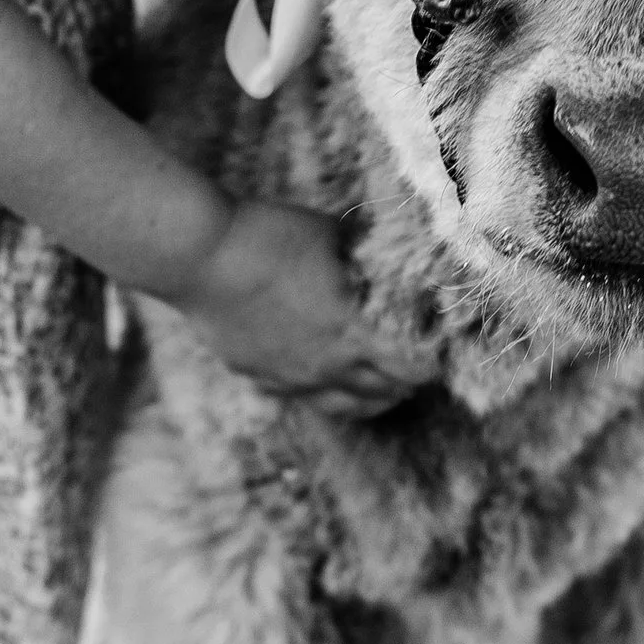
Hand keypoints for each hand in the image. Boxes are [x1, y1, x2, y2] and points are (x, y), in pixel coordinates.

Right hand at [175, 199, 432, 416]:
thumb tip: (386, 253)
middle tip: (418, 370)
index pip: (409, 368)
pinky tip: (324, 376)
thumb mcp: (332, 235)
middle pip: (381, 394)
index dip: (431, 365)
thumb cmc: (270, 236)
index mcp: (351, 333)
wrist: (201, 256)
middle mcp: (324, 367)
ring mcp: (287, 379)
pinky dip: (323, 391)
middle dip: (405, 384)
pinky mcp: (256, 376)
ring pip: (341, 407)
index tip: (442, 355)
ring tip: (382, 388)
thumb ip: (363, 254)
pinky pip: (300, 397)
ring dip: (369, 399)